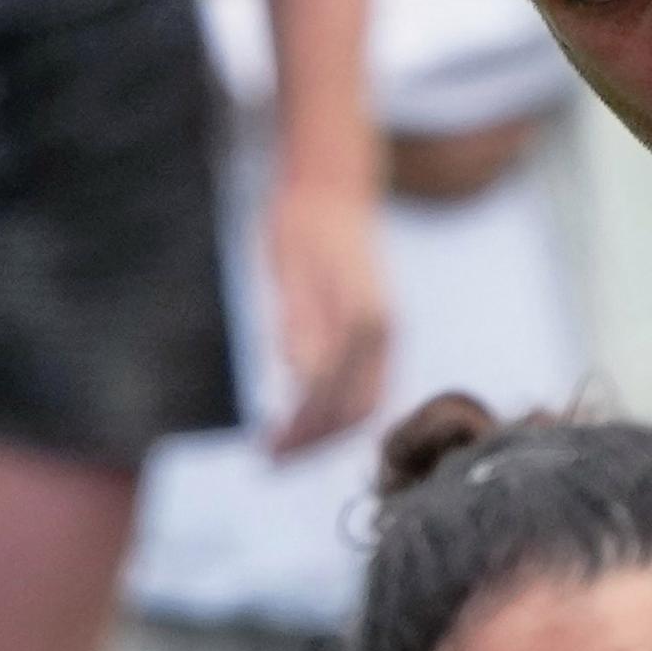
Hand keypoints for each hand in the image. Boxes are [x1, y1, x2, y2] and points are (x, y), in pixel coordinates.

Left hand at [259, 169, 389, 455]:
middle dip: (314, 443)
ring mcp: (386, 336)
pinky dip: (338, 413)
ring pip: (365, 405)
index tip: (265, 450)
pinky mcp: (379, 336)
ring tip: (287, 449)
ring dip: (327, 434)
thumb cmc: (299, 223)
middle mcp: (384, 333)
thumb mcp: (287, 268)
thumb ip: (299, 322)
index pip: (331, 394)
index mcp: (364, 319)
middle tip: (269, 462)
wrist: (331, 188)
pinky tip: (307, 420)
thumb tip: (300, 375)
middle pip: (355, 411)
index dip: (299, 429)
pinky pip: (366, 389)